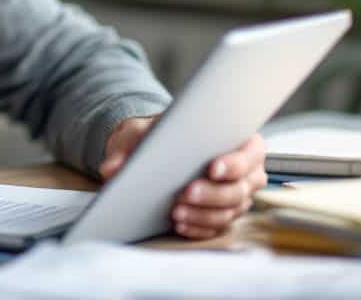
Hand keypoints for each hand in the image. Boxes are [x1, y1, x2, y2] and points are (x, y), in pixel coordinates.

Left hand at [100, 116, 266, 240]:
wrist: (156, 148)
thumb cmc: (160, 135)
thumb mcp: (144, 131)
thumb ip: (130, 145)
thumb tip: (111, 168)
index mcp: (240, 141)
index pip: (249, 154)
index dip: (234, 163)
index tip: (212, 167)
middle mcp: (246, 172)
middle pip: (239, 188)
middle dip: (212, 193)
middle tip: (186, 192)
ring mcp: (237, 196)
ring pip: (228, 211)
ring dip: (202, 213)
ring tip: (176, 211)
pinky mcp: (223, 215)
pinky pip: (216, 227)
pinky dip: (198, 227)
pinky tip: (179, 223)